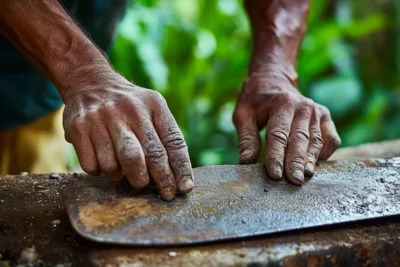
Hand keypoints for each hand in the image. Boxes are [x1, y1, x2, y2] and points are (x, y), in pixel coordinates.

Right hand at [61, 70, 193, 200]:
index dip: (180, 169)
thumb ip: (165, 135)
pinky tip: (104, 160)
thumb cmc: (129, 106)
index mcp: (153, 104)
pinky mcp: (78, 129)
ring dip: (123, 177)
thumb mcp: (152, 108)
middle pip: (147, 156)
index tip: (184, 189)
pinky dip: (100, 171)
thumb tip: (179, 178)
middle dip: (159, 180)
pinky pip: (92, 167)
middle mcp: (129, 109)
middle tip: (164, 193)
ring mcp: (101, 118)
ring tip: (126, 170)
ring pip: (116, 166)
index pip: (172, 141)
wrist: (90, 82)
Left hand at [233, 73, 340, 184]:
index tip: (274, 175)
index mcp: (281, 104)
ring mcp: (316, 111)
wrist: (273, 79)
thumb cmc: (255, 101)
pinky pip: (331, 139)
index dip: (276, 156)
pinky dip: (325, 153)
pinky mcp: (325, 117)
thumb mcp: (243, 114)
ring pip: (316, 141)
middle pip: (300, 139)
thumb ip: (246, 139)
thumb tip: (246, 163)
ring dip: (311, 161)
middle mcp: (302, 106)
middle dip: (296, 162)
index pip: (278, 135)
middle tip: (294, 181)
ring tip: (306, 177)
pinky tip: (315, 165)